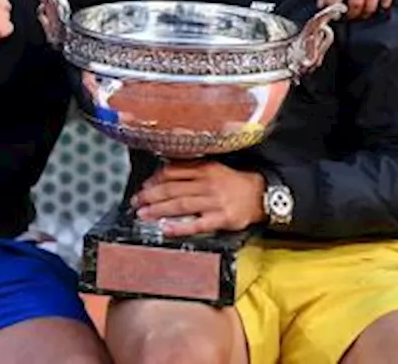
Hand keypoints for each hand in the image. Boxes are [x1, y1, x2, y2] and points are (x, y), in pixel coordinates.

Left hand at [130, 161, 265, 236]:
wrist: (261, 195)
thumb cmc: (233, 182)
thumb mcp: (214, 167)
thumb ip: (191, 168)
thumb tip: (164, 172)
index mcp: (205, 168)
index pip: (173, 171)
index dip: (154, 180)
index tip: (143, 187)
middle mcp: (208, 183)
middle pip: (173, 189)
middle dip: (151, 196)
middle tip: (137, 202)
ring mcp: (215, 201)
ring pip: (181, 205)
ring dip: (159, 210)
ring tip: (143, 214)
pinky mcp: (222, 218)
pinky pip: (198, 223)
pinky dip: (180, 227)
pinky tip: (166, 229)